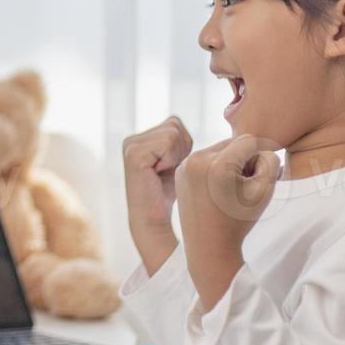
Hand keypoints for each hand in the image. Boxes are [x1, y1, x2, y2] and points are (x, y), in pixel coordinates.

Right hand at [123, 117, 192, 274]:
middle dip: (182, 149)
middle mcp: (131, 140)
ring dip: (177, 155)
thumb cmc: (172, 195)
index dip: (184, 146)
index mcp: (139, 139)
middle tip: (170, 172)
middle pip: (174, 125)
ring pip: (173, 133)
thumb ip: (181, 144)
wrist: (153, 221)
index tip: (175, 168)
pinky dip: (171, 159)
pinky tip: (160, 175)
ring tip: (165, 174)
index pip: (175, 123)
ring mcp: (131, 146)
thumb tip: (213, 123)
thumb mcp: (177, 163)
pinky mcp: (134, 155)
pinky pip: (168, 143)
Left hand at [175, 134, 281, 310]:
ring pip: (218, 149)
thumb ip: (270, 160)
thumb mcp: (265, 190)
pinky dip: (215, 168)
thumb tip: (259, 146)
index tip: (256, 180)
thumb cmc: (239, 220)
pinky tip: (217, 190)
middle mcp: (196, 160)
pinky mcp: (179, 171)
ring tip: (230, 190)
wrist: (208, 247)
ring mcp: (184, 164)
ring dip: (230, 162)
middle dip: (243, 160)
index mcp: (217, 164)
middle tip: (243, 187)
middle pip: (232, 143)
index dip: (259, 159)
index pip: (249, 141)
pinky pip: (204, 159)